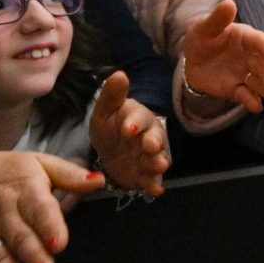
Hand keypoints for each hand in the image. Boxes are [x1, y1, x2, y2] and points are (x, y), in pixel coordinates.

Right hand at [0, 148, 103, 262]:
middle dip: (32, 254)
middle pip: (19, 236)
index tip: (59, 243)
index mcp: (24, 188)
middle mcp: (4, 211)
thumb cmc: (6, 171)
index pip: (38, 208)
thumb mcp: (39, 163)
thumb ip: (69, 175)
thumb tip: (99, 181)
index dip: (48, 225)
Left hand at [88, 72, 169, 195]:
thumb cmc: (109, 125)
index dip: (135, 122)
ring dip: (158, 162)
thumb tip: (119, 74)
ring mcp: (149, 156)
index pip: (139, 117)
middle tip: (151, 147)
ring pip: (157, 158)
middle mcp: (148, 135)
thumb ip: (111, 95)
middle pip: (155, 138)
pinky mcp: (146, 174)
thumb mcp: (104, 111)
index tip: (129, 128)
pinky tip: (155, 189)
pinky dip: (154, 184)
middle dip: (154, 142)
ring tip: (158, 167)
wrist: (110, 150)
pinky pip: (153, 179)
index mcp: (137, 117)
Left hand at [181, 0, 263, 113]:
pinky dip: (252, 101)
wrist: (193, 61)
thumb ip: (217, 19)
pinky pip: (246, 95)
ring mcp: (246, 73)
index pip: (259, 41)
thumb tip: (229, 2)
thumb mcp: (204, 28)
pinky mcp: (237, 89)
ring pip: (260, 81)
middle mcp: (251, 56)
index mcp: (246, 37)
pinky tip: (256, 107)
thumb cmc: (202, 39)